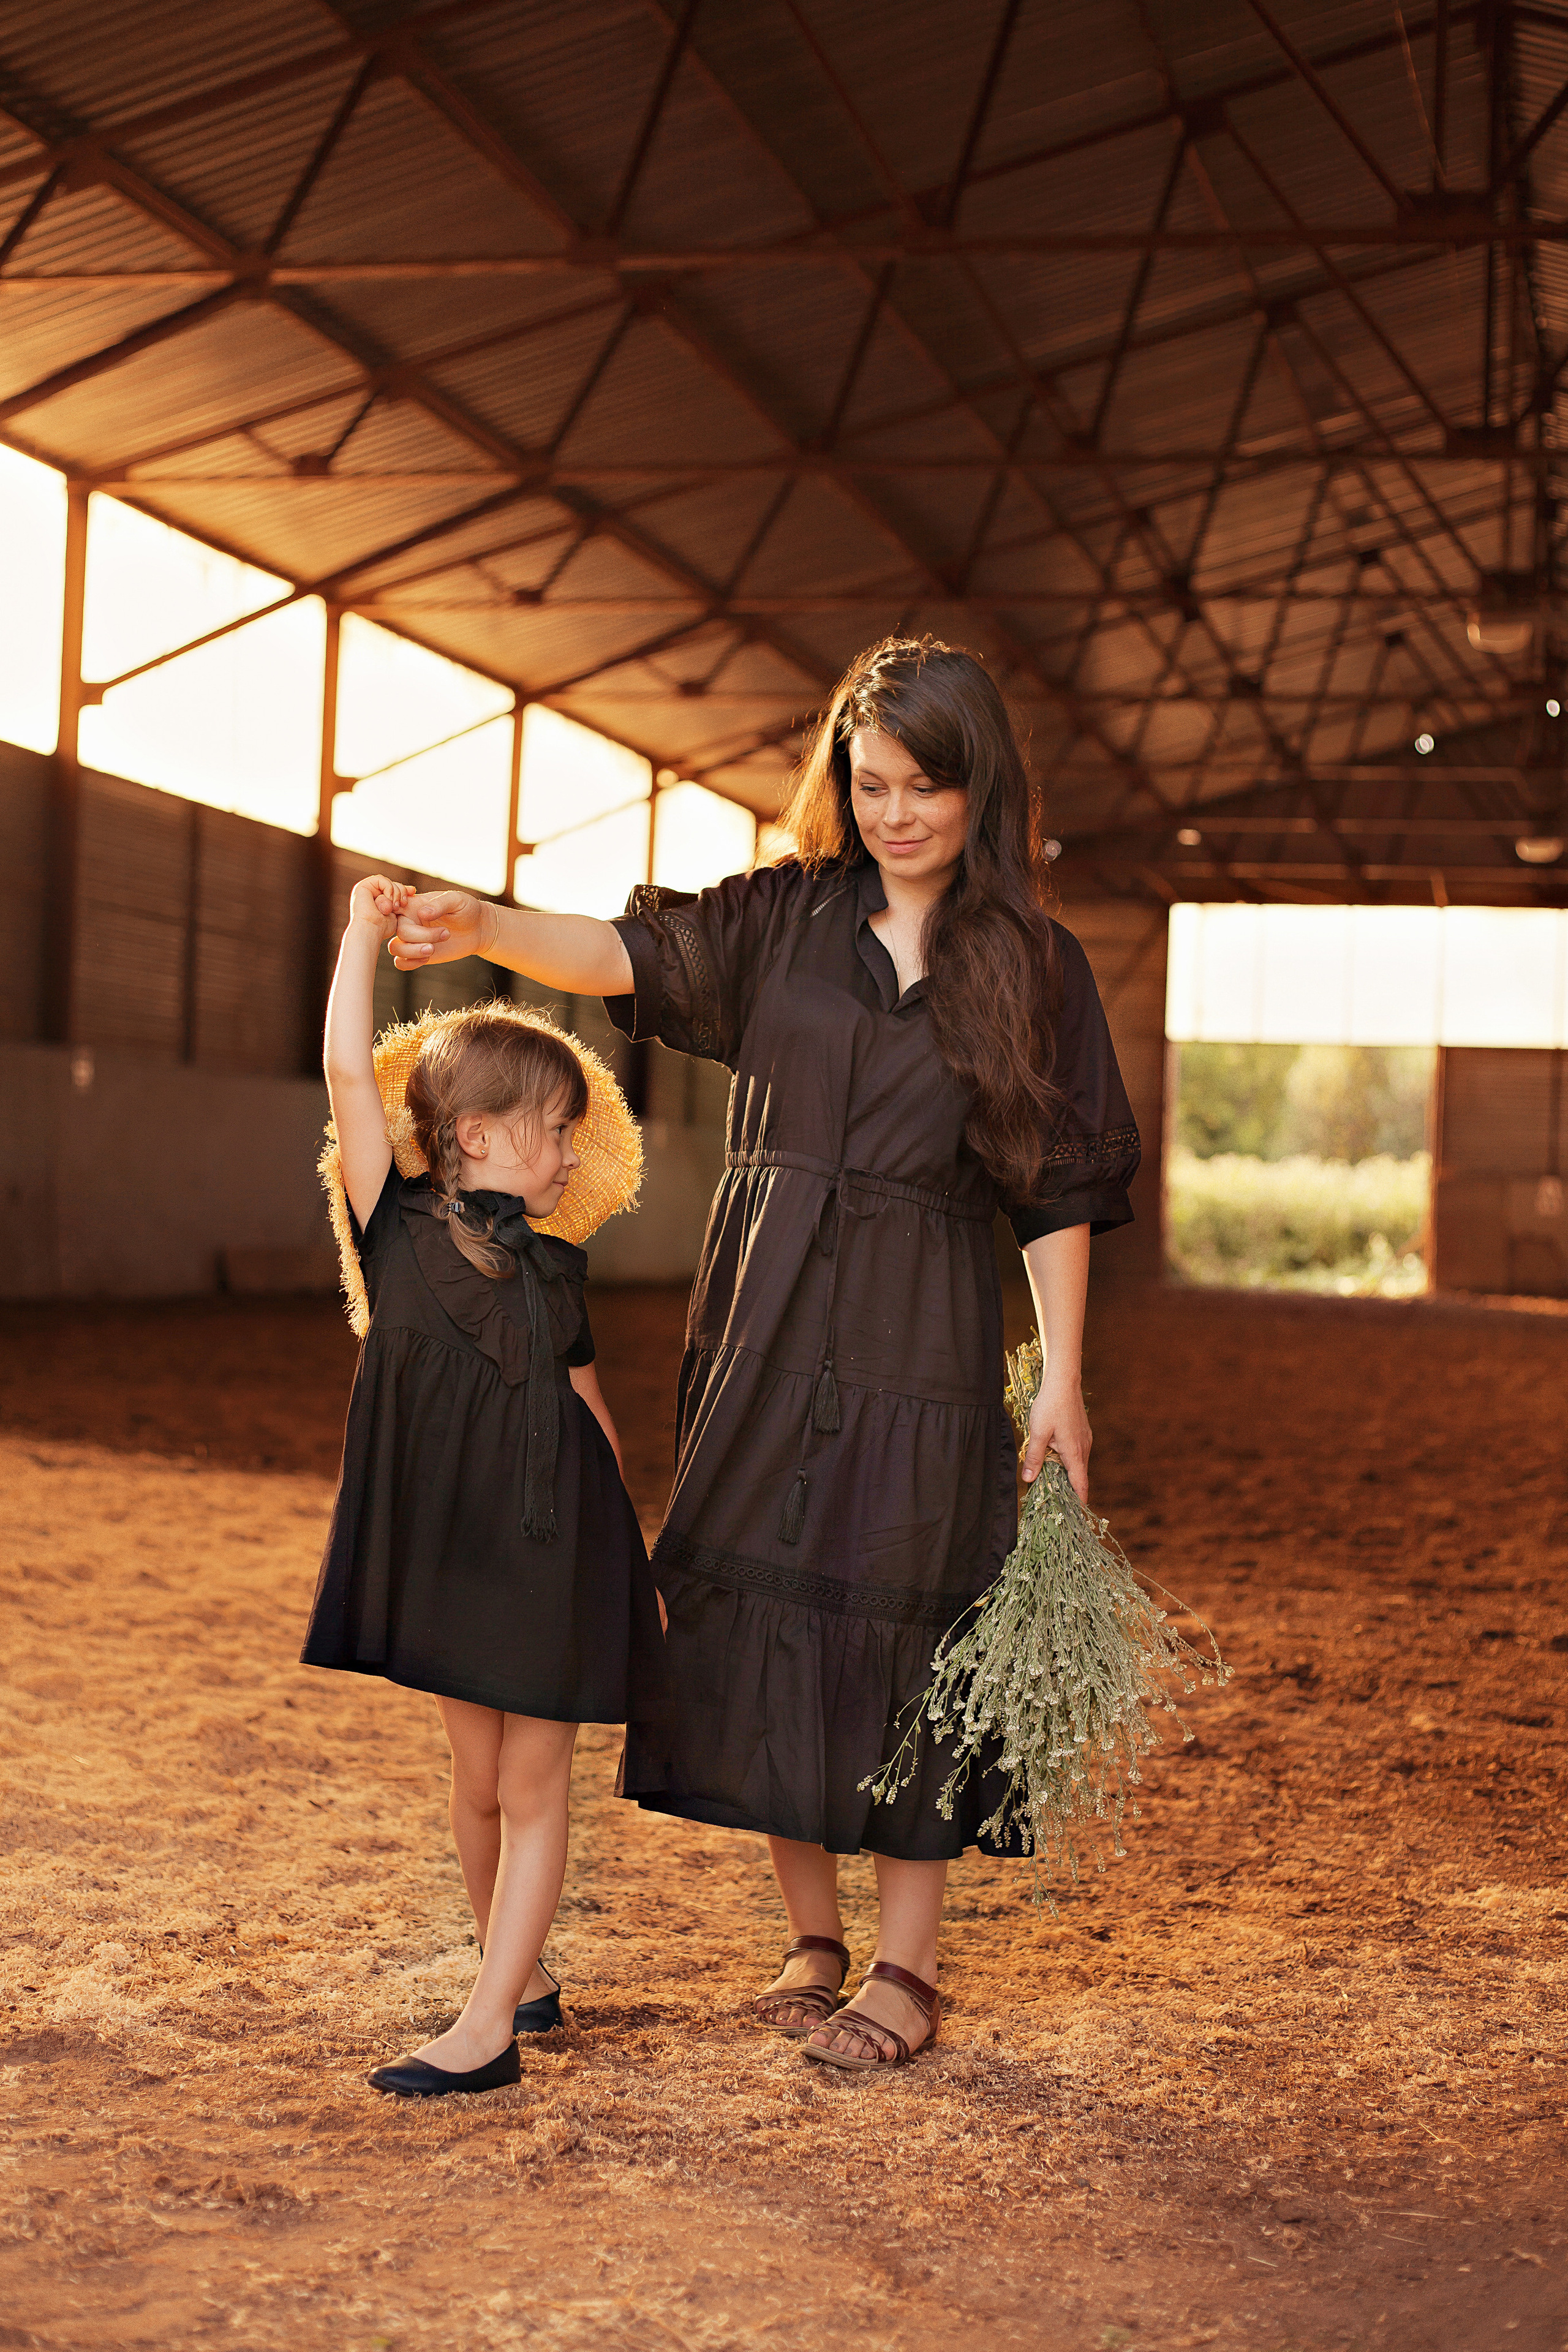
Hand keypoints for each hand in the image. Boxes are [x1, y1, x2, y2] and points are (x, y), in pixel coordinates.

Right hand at [348, 875, 411, 942]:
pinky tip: (389, 900)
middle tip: (403, 904)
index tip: (413, 892)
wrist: (370, 931)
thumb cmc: (382, 928)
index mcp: (376, 900)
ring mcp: (365, 889)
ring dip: (396, 893)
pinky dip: (389, 888)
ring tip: (394, 907)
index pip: (393, 889)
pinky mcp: (362, 886)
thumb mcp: (396, 913)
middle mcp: (369, 893)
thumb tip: (412, 889)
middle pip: (391, 884)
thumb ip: (400, 901)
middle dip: (401, 891)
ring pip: (387, 882)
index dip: (404, 889)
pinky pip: (380, 879)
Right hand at [390, 889, 494, 970]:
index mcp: (412, 905)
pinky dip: (410, 963)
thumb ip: (440, 903)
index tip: (417, 917)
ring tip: (434, 949)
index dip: (392, 912)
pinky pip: (400, 963)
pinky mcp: (417, 954)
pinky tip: (427, 958)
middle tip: (446, 934)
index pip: (390, 906)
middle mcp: (408, 922)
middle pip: (398, 932)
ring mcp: (412, 939)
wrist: (478, 928)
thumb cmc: (466, 909)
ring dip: (413, 951)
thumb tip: (422, 914)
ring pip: (395, 948)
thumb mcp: (457, 900)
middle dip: (421, 936)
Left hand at [1021, 1373, 1090, 1504]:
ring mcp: (1084, 1439)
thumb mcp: (1038, 1433)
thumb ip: (1034, 1457)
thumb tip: (1028, 1479)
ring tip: (1053, 1483)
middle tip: (1057, 1502)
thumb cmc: (1050, 1406)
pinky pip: (1076, 1453)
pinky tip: (1055, 1458)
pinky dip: (1067, 1461)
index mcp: (1074, 1452)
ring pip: (1076, 1464)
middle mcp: (1083, 1448)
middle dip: (1069, 1489)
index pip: (1080, 1484)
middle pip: (1078, 1476)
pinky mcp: (1081, 1432)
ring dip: (1067, 1474)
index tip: (1078, 1515)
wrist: (1063, 1382)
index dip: (1079, 1501)